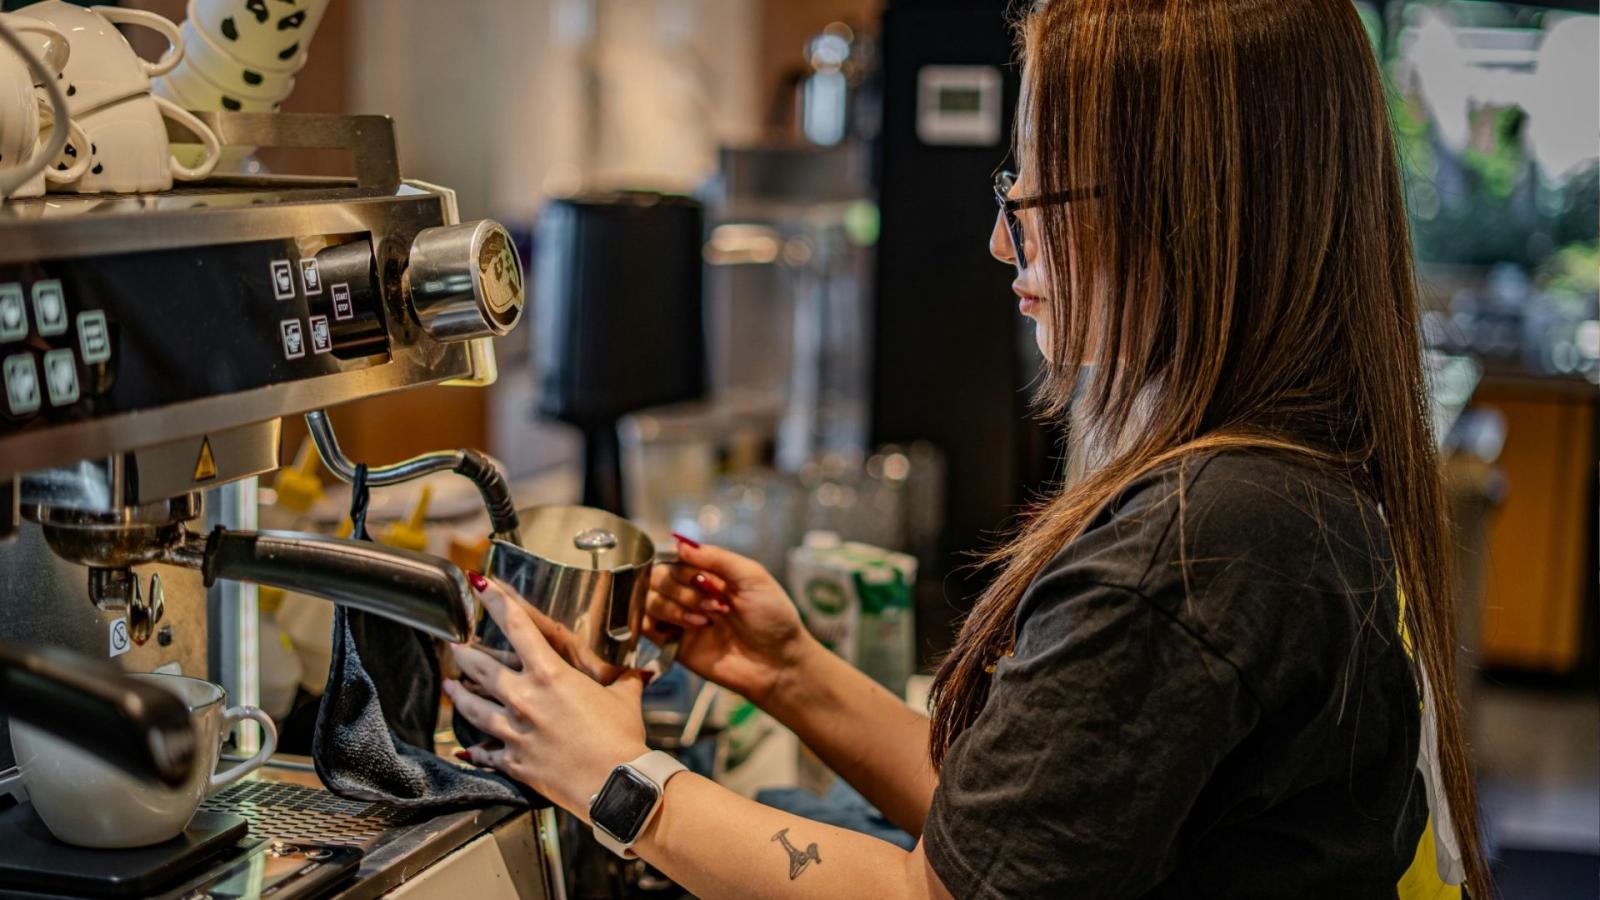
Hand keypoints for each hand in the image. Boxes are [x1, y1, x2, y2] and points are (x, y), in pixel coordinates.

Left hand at [446, 576, 648, 816]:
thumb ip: (626, 679)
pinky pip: (484, 752)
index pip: (516, 626)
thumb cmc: (622, 738)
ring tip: (450, 687)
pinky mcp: (513, 762)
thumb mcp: (625, 697)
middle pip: (481, 668)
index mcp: (550, 674)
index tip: (480, 585)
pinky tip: (463, 747)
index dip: (495, 600)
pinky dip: (473, 750)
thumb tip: (641, 671)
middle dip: (464, 653)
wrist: (616, 785)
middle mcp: (525, 698)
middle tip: (454, 643)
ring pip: (474, 707)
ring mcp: (514, 731)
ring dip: (459, 695)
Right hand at [645, 536, 816, 706]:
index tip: (702, 579)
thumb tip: (681, 544)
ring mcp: (680, 619)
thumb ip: (717, 558)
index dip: (683, 567)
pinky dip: (658, 625)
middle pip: (656, 577)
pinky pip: (646, 628)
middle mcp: (691, 594)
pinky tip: (689, 629)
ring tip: (705, 621)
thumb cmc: (773, 618)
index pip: (674, 558)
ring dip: (674, 607)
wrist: (778, 662)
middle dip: (681, 589)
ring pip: (649, 601)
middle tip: (712, 605)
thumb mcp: (752, 576)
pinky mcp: (674, 644)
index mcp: (709, 574)